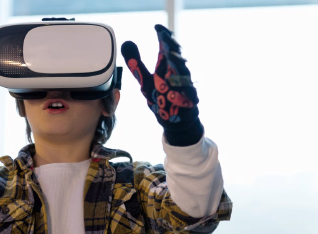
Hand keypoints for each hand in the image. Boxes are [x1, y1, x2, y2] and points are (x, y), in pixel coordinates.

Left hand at [121, 24, 203, 145]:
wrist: (176, 122)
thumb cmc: (162, 97)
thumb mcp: (145, 80)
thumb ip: (135, 63)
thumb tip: (126, 41)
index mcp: (168, 66)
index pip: (168, 47)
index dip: (163, 36)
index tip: (157, 27)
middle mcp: (179, 73)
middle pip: (178, 56)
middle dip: (172, 47)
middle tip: (164, 38)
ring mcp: (186, 86)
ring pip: (185, 72)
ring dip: (178, 64)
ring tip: (170, 56)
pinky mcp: (190, 101)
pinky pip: (188, 94)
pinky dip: (184, 89)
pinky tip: (176, 85)